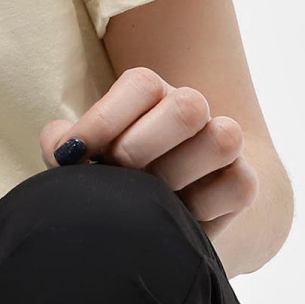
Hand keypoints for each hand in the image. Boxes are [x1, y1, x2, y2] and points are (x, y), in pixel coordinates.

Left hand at [39, 64, 258, 233]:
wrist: (162, 218)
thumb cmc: (114, 179)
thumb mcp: (83, 161)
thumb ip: (64, 146)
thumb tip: (62, 147)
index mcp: (150, 96)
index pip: (141, 85)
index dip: (105, 119)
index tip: (75, 155)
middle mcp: (191, 111)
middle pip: (187, 106)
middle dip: (143, 147)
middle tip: (118, 175)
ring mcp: (221, 142)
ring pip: (224, 138)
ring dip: (178, 175)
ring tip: (150, 199)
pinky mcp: (242, 182)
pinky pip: (239, 185)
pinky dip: (205, 208)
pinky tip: (177, 218)